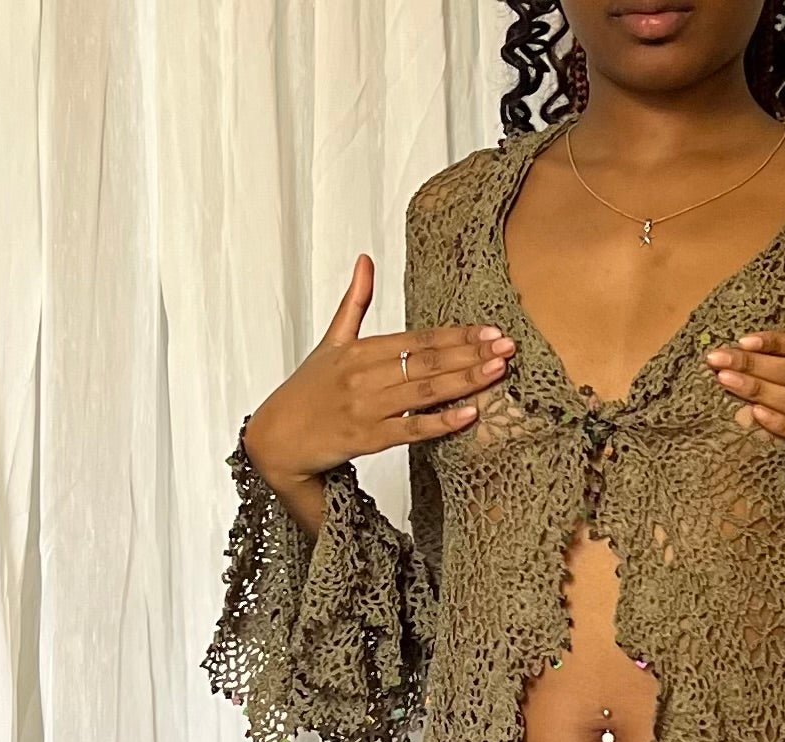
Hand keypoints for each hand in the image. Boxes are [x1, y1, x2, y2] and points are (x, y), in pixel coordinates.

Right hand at [244, 253, 514, 494]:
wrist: (277, 438)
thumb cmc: (308, 390)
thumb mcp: (330, 341)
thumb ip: (354, 302)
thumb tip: (365, 259)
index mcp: (360, 350)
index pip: (417, 339)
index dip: (456, 335)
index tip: (490, 330)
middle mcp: (364, 376)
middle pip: (426, 362)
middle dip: (470, 354)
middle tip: (507, 347)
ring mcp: (366, 408)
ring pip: (422, 392)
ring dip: (463, 381)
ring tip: (497, 373)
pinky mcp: (366, 439)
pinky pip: (409, 430)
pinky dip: (439, 422)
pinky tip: (468, 414)